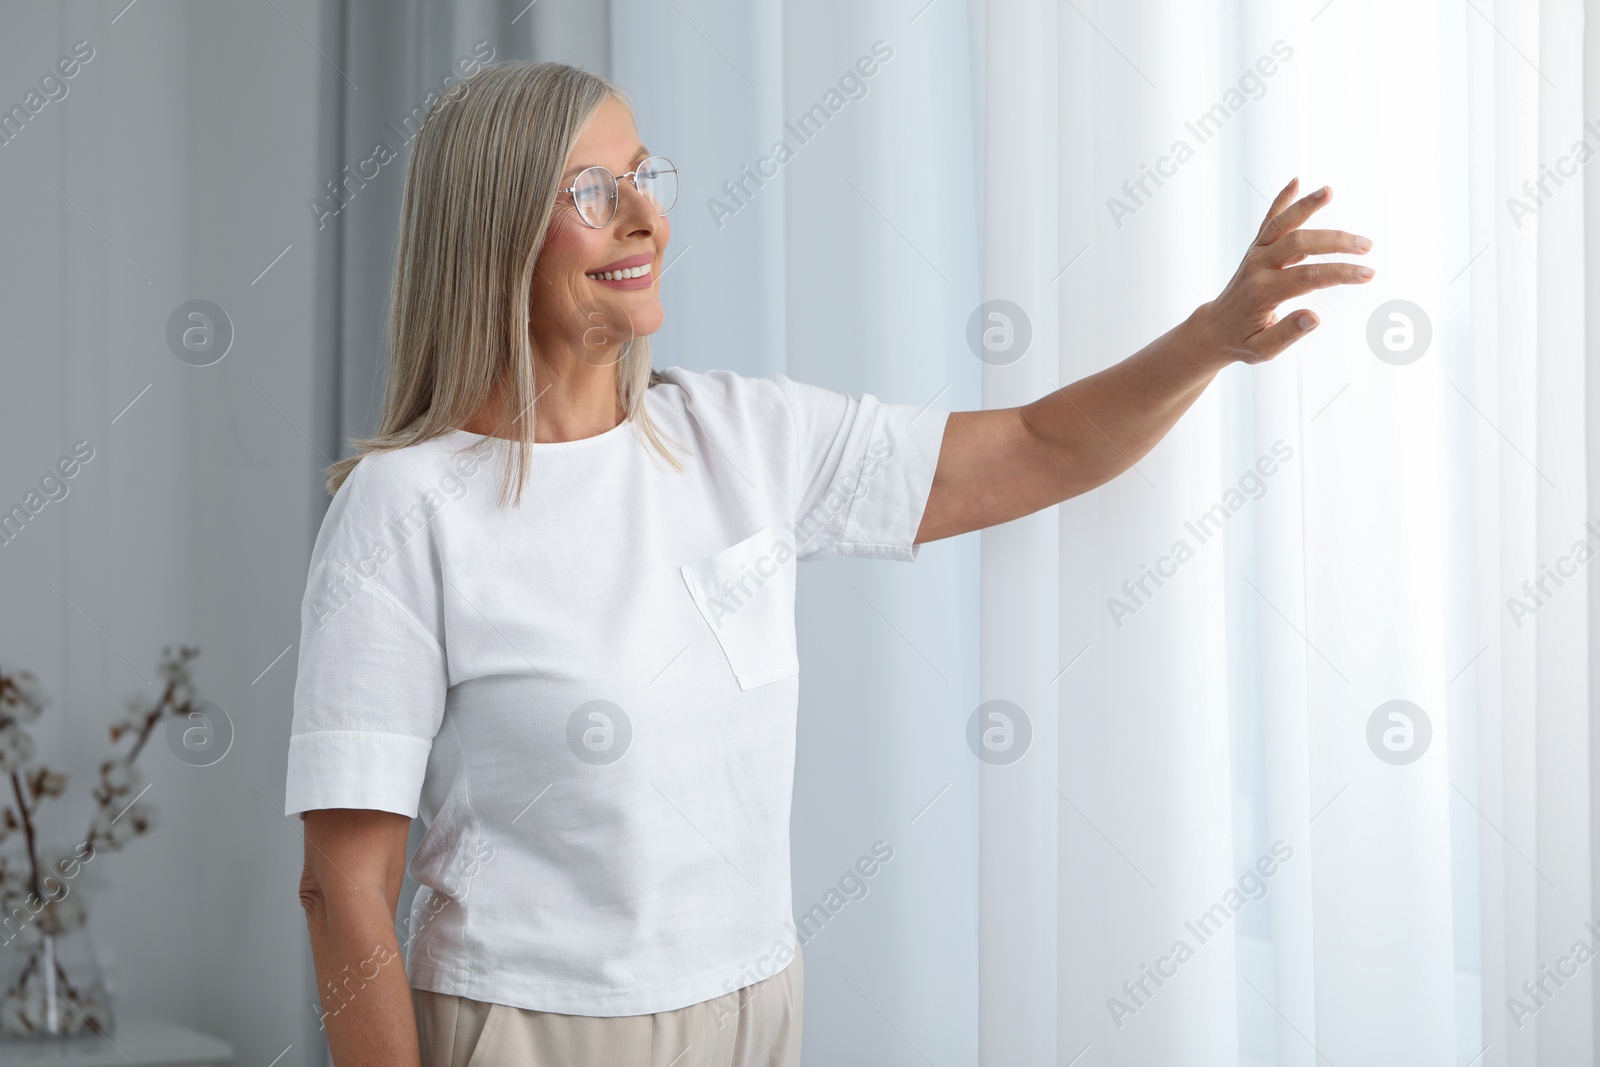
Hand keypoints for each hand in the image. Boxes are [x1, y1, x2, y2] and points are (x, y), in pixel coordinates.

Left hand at [1194, 177, 1372, 366]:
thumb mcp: (1262, 350)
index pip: (1307, 277)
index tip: (1367, 274)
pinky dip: (1281, 200)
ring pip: (1282, 224)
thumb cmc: (1241, 341)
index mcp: (1262, 292)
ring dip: (1306, 206)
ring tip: (1329, 191)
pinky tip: (1296, 181)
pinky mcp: (1255, 248)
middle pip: (1299, 243)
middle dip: (1335, 242)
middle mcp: (1257, 266)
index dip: (1339, 273)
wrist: (1214, 329)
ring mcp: (1255, 254)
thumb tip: (1313, 318)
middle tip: (1367, 246)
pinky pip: (1268, 221)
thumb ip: (1287, 334)